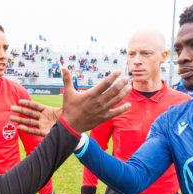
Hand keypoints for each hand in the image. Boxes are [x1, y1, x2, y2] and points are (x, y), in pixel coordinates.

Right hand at [11, 67, 130, 135]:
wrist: (70, 126)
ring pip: (117, 100)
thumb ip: (67, 80)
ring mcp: (103, 110)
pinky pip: (116, 112)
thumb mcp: (68, 93)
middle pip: (114, 90)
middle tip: (127, 77)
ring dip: (124, 93)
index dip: (113, 76)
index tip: (119, 71)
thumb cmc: (69, 108)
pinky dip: (123, 108)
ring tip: (129, 87)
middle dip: (122, 83)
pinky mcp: (104, 117)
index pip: (106, 83)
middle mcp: (99, 101)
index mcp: (91, 94)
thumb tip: (63, 68)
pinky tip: (128, 105)